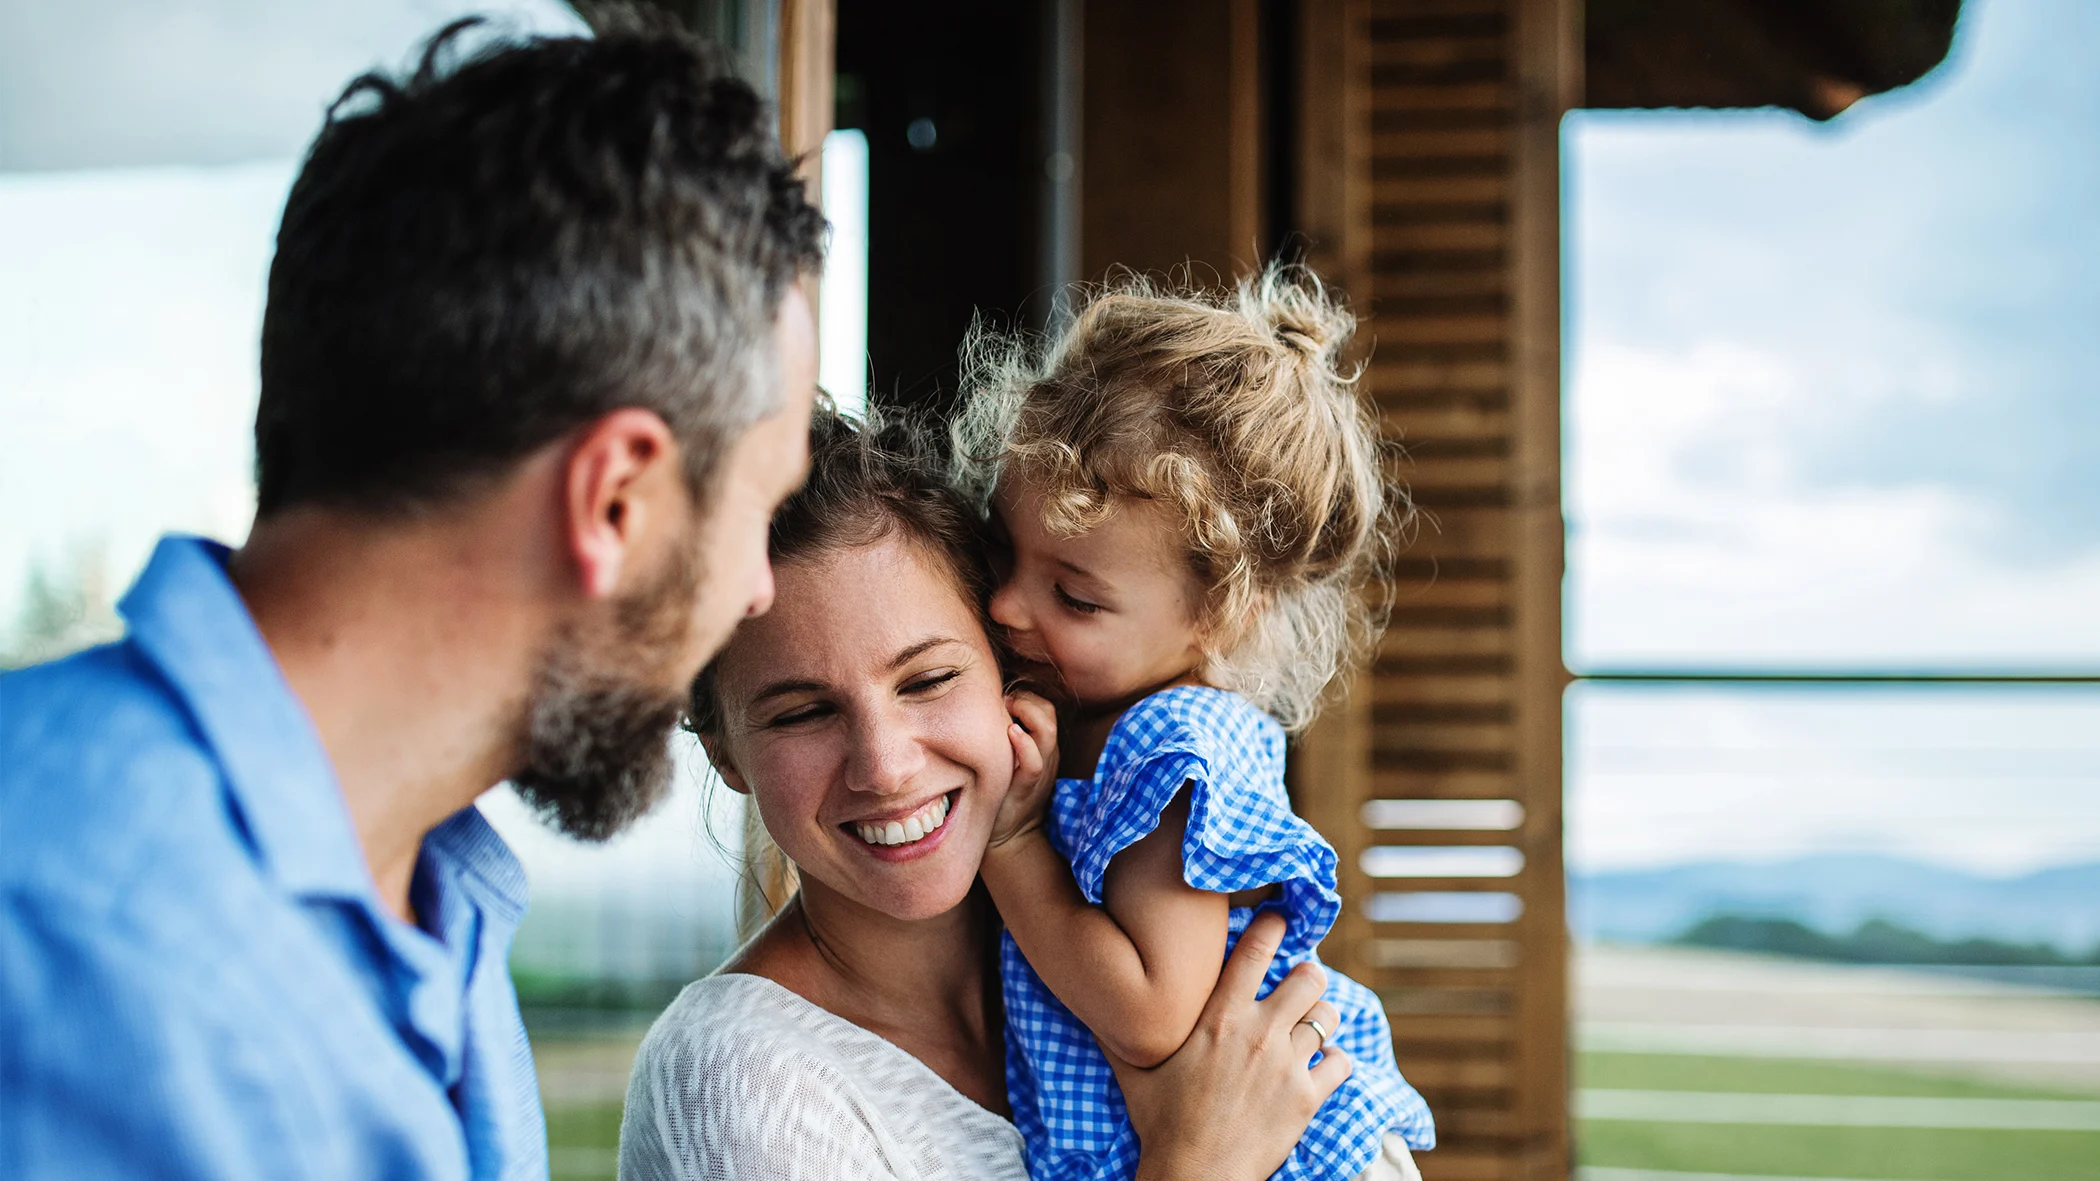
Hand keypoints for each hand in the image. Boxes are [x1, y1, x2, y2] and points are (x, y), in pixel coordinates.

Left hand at [988, 690, 1058, 851]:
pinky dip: (1025, 744)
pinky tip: (1011, 732)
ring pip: (1047, 730)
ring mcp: (1040, 770)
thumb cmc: (1002, 789)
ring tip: (1007, 708)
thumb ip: (1002, 734)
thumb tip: (978, 704)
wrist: (1009, 836)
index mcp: (1042, 744)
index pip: (1044, 706)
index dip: (1026, 694)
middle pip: (1048, 712)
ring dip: (1027, 712)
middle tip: (1002, 700)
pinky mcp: (1027, 788)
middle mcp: (1046, 754)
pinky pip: (1034, 762)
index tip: (1001, 695)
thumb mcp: (1007, 758)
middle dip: (1027, 698)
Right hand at [1110, 911, 1349, 1180]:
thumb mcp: (1134, 1070)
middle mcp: (1258, 1033)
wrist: (1193, 1175)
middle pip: (1309, 977)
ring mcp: (1286, 1065)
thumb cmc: (1159, 1123)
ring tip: (1310, 1025)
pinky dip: (1334, 1061)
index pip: (1255, 950)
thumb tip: (1091, 1000)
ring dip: (1321, 1019)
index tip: (1279, 921)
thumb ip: (1120, 1031)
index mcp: (1219, 1017)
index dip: (1274, 926)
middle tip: (1299, 984)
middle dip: (1308, 976)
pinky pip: (1340, 1062)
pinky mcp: (1306, 1098)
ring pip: (1327, 1018)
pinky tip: (1320, 1066)